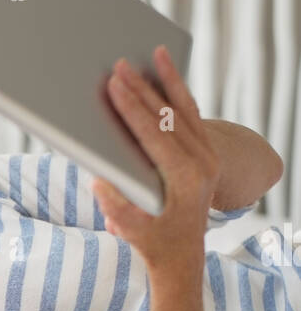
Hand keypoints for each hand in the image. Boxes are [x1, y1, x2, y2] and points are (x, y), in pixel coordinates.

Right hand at [91, 46, 220, 273]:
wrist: (183, 258)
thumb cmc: (152, 245)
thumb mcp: (133, 233)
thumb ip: (117, 210)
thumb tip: (99, 181)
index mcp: (186, 179)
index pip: (155, 134)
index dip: (133, 107)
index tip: (115, 84)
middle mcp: (204, 164)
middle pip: (169, 115)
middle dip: (142, 88)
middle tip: (120, 64)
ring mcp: (209, 156)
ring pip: (186, 109)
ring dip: (168, 80)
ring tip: (155, 52)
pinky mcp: (205, 153)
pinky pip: (192, 115)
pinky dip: (178, 92)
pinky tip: (166, 73)